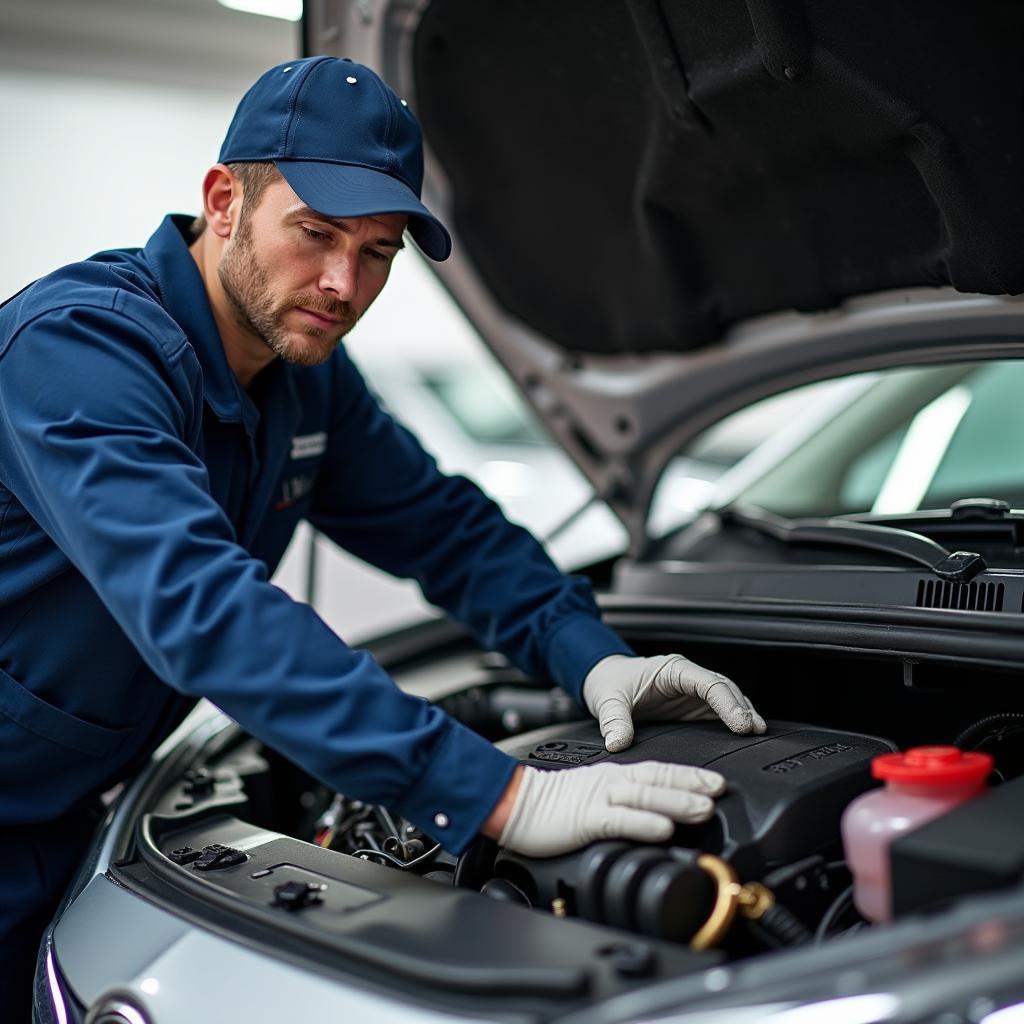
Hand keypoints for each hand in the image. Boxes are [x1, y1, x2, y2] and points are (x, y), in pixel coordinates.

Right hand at [497, 760, 725, 857]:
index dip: (690, 775)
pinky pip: (618, 820)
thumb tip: (660, 819)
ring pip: (644, 797)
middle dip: (692, 784)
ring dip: (676, 801)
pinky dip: (644, 824)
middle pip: (657, 778)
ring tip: (703, 808)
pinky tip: (662, 829)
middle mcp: (610, 782)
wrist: (514, 803)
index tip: (717, 783)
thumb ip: (625, 805)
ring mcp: (598, 799)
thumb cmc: (550, 806)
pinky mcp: (585, 818)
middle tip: (721, 790)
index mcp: (614, 776)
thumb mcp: (595, 799)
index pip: (658, 770)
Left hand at [583, 654, 765, 751]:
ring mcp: (693, 692)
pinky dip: (734, 720)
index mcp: (672, 670)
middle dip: (742, 708)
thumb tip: (618, 744)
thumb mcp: (607, 701)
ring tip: (759, 733)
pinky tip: (747, 734)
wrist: (603, 679)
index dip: (727, 702)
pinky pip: (719, 711)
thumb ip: (614, 721)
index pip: (708, 682)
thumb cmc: (609, 682)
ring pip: (728, 698)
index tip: (740, 723)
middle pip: (724, 689)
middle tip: (755, 731)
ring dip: (744, 713)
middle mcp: (688, 677)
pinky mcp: (693, 707)